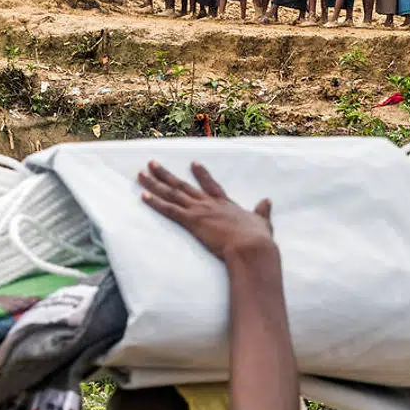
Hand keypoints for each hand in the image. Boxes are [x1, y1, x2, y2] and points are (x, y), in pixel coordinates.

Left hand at [139, 161, 273, 261]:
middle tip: (152, 163)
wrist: (250, 246)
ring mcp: (199, 211)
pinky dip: (156, 202)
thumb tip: (268, 202)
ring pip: (172, 194)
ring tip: (141, 174)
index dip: (201, 174)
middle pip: (182, 186)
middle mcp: (209, 203)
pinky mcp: (192, 221)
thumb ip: (263, 211)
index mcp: (225, 203)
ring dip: (154, 183)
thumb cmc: (257, 238)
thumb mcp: (262, 222)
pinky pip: (169, 209)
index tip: (193, 164)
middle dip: (165, 174)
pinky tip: (144, 195)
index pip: (210, 185)